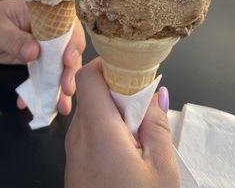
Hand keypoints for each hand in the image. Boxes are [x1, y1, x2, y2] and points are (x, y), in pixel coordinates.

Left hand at [0, 0, 84, 114]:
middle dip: (69, 70)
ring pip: (58, 65)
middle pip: (67, 48)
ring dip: (59, 85)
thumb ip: (16, 41)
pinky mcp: (36, 59)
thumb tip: (35, 52)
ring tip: (61, 105)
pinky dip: (39, 90)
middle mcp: (48, 28)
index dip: (72, 43)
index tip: (67, 61)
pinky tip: (31, 102)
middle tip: (67, 88)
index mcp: (44, 12)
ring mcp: (43, 45)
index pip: (66, 25)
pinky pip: (43, 75)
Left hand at [65, 58, 179, 187]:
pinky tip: (127, 146)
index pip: (88, 76)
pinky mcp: (75, 162)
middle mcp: (79, 136)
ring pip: (91, 111)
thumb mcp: (160, 169)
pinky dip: (107, 128)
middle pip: (92, 92)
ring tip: (139, 128)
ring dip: (114, 111)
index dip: (107, 64)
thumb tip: (156, 95)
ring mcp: (73, 150)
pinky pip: (88, 131)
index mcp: (98, 131)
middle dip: (117, 90)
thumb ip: (157, 125)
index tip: (130, 68)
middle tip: (143, 101)